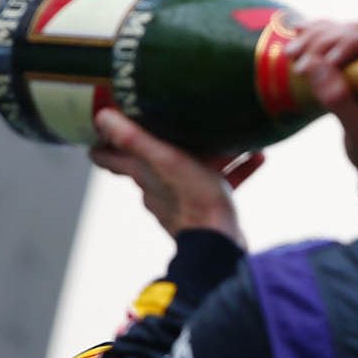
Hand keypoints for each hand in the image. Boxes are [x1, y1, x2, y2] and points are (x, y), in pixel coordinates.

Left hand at [89, 108, 264, 246]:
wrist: (220, 241)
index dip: (103, 141)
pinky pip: (218, 183)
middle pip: (148, 160)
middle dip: (156, 140)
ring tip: (228, 137)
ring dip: (204, 154)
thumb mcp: (166, 161)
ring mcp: (181, 199)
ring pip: (188, 169)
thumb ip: (134, 139)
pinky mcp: (205, 208)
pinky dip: (234, 171)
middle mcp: (156, 187)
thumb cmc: (193, 200)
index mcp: (142, 173)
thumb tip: (101, 116)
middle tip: (169, 118)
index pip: (108, 158)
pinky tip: (256, 159)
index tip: (104, 124)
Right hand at [286, 20, 357, 194]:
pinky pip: (341, 39)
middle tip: (296, 60)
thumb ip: (341, 102)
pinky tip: (296, 32)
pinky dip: (318, 35)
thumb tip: (314, 66)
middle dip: (325, 41)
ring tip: (291, 53)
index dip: (351, 44)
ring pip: (347, 31)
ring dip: (316, 37)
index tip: (326, 63)